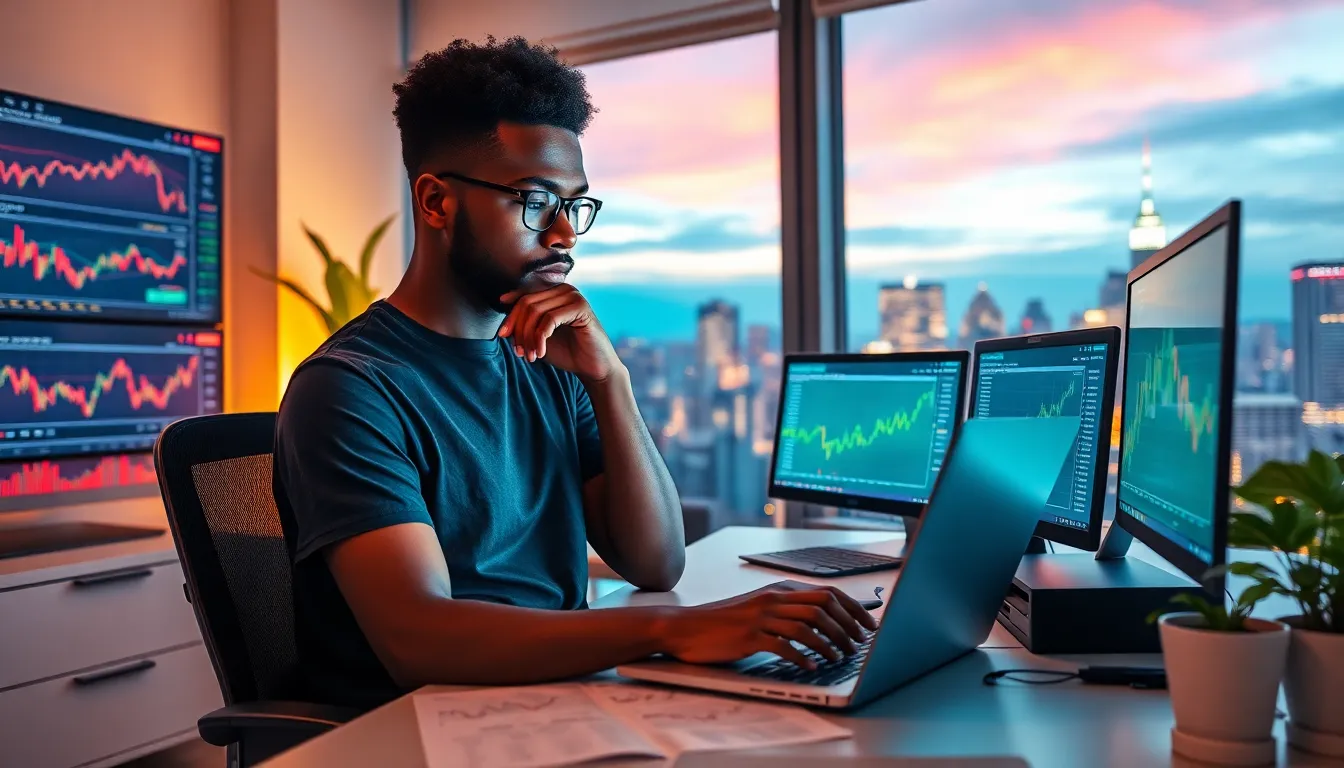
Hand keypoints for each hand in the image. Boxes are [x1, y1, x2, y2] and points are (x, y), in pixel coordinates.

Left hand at [497, 285, 621, 382]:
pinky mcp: (581, 307)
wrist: (592, 368)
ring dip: (528, 337)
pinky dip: (540, 338)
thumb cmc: (567, 352)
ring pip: (536, 311)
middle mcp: (563, 289)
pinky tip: (540, 353)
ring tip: (529, 356)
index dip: (510, 315)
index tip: (502, 334)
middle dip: (518, 330)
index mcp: (553, 292)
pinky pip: (549, 319)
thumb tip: (504, 316)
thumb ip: (524, 324)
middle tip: (518, 352)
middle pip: (527, 303)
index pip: (523, 296)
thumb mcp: (538, 336)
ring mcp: (573, 296)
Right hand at [659, 585, 878, 668]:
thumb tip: (821, 622)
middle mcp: (773, 600)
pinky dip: (803, 657)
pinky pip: (784, 646)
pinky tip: (811, 666)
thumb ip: (786, 611)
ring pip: (808, 626)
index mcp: (778, 591)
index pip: (826, 593)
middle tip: (859, 644)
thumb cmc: (722, 622)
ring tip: (840, 657)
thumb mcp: (758, 609)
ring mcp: (761, 618)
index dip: (852, 608)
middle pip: (823, 607)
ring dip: (830, 643)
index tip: (868, 624)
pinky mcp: (750, 637)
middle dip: (847, 626)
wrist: (686, 627)